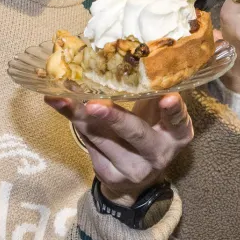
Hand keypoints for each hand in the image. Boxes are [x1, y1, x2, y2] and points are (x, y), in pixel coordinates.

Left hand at [46, 95, 192, 206]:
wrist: (136, 180)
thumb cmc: (150, 133)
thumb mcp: (158, 117)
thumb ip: (152, 95)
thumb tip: (134, 59)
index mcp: (177, 136)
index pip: (178, 121)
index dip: (174, 110)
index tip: (167, 97)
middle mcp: (157, 154)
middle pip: (134, 133)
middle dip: (113, 117)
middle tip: (93, 104)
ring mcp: (132, 168)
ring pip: (102, 137)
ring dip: (79, 115)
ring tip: (60, 99)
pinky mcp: (110, 175)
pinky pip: (89, 143)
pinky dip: (77, 122)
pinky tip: (64, 108)